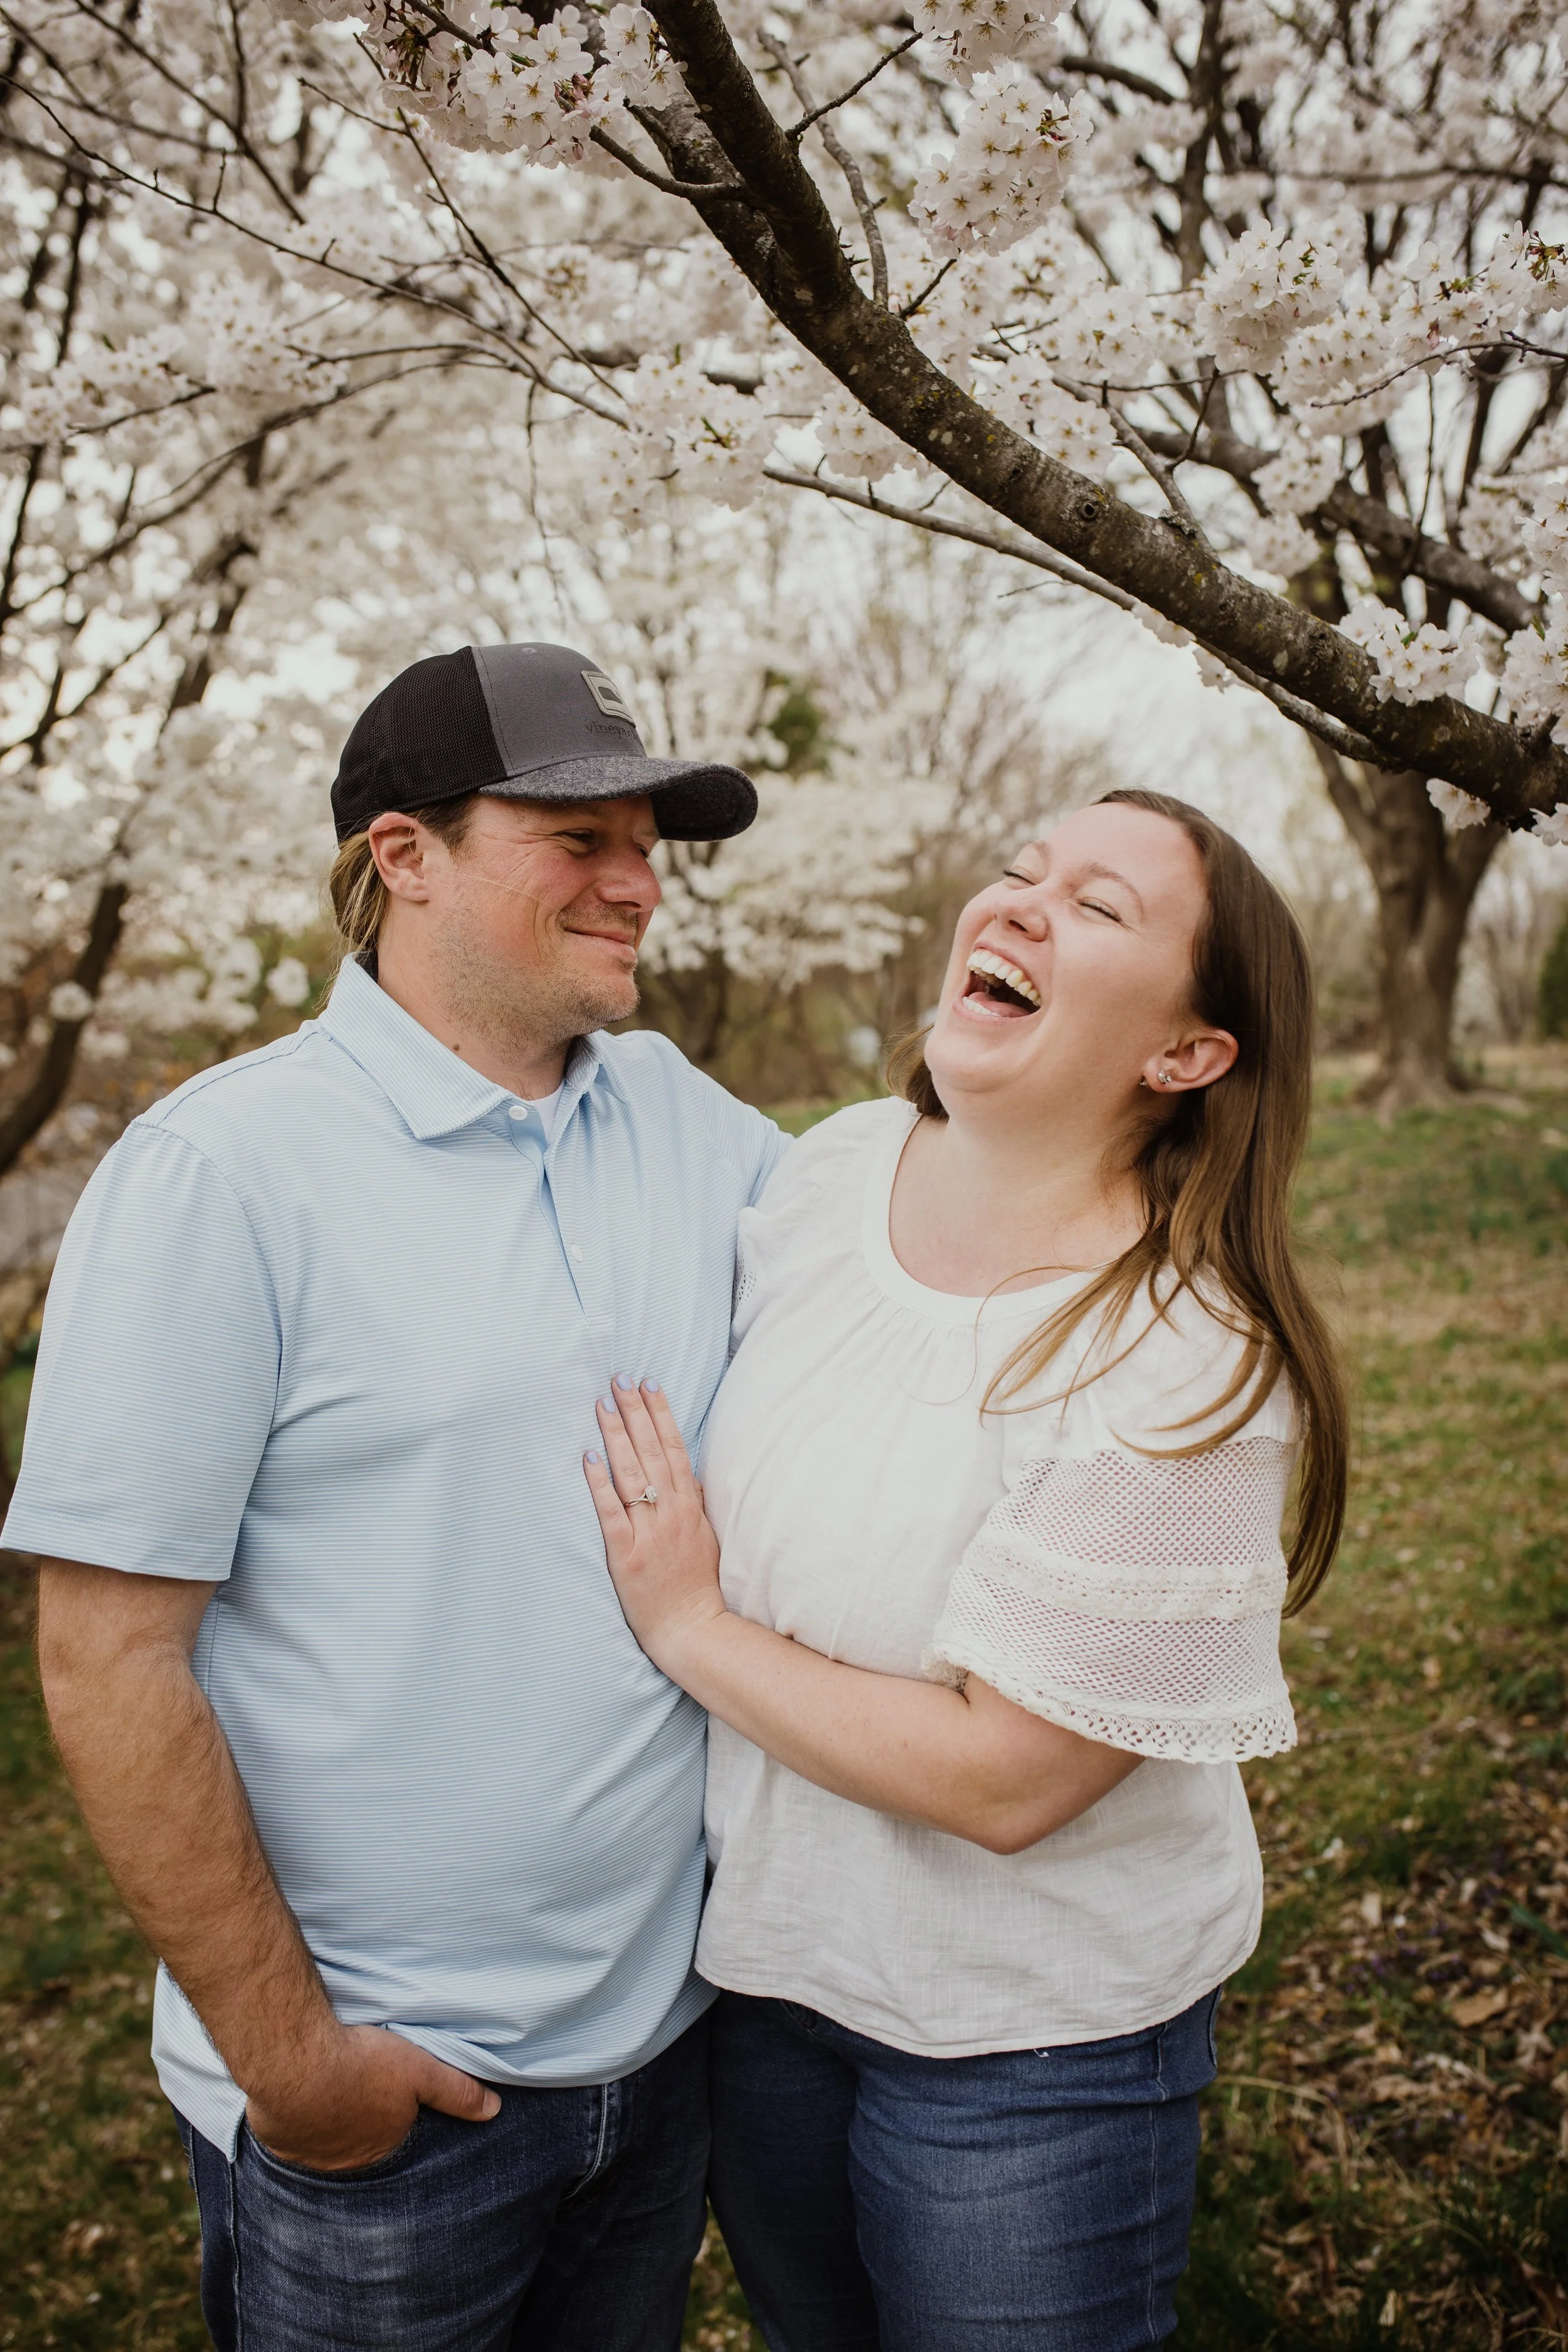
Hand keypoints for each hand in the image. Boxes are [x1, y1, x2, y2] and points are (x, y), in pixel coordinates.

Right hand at [246, 2019, 498, 2171]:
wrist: (297, 2061)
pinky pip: (290, 2135)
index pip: (394, 2140)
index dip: (394, 2119)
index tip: (388, 2100)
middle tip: (357, 2096)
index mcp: (381, 2149)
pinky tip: (299, 2097)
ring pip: (323, 2143)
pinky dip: (296, 2119)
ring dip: (327, 2123)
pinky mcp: (278, 2140)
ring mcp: (309, 2156)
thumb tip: (494, 2110)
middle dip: (360, 2125)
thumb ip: (457, 2091)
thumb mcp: (421, 2071)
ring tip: (330, 2094)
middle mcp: (345, 2163)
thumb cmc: (362, 2065)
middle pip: (358, 2145)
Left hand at [585, 1377, 725, 1678]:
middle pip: (652, 1451)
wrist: (693, 1629)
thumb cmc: (697, 1585)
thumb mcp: (705, 1536)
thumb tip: (686, 1471)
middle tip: (619, 1378)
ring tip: (602, 1404)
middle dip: (635, 1411)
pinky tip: (588, 1458)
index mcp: (690, 1506)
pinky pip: (611, 1512)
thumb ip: (694, 1502)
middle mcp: (671, 1512)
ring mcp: (649, 1532)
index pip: (674, 1448)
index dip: (660, 1413)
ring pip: (632, 1473)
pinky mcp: (626, 1554)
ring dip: (617, 1436)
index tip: (648, 1383)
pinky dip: (599, 1484)